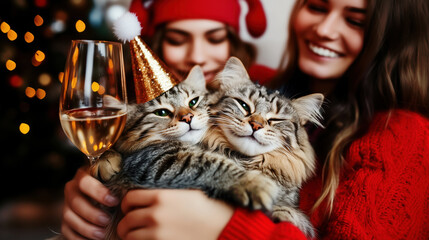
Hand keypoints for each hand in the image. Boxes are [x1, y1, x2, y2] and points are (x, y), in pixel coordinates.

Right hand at [61, 166, 118, 239]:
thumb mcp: (118, 189)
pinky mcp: (65, 223)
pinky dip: (80, 238)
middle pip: (75, 201)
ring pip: (69, 217)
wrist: (109, 209)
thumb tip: (131, 193)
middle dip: (92, 213)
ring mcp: (67, 207)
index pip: (84, 181)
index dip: (98, 192)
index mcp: (85, 176)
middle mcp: (72, 190)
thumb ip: (120, 188)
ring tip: (102, 234)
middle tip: (107, 221)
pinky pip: (67, 231)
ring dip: (86, 227)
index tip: (114, 201)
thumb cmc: (116, 196)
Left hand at [117, 189, 233, 239]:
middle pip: (127, 220)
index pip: (129, 199)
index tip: (130, 208)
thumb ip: (163, 192)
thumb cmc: (207, 208)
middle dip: (127, 222)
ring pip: (129, 236)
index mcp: (160, 196)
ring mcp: (157, 234)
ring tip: (138, 234)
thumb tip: (147, 192)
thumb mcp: (185, 191)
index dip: (127, 204)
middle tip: (132, 224)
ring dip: (131, 236)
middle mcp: (155, 215)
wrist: (222, 228)